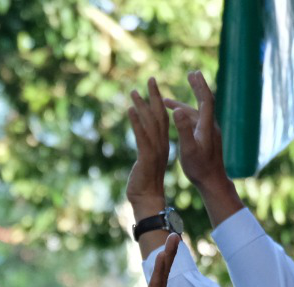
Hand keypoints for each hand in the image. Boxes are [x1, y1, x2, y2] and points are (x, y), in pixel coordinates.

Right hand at [118, 233, 177, 286]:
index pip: (158, 283)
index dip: (160, 267)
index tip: (164, 250)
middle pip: (164, 273)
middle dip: (169, 254)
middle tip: (174, 235)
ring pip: (163, 274)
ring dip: (167, 256)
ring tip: (172, 239)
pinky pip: (158, 278)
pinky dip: (161, 265)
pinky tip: (163, 257)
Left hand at [125, 77, 170, 209]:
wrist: (147, 200)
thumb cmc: (145, 184)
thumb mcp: (146, 162)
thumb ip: (147, 150)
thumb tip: (143, 144)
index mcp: (162, 144)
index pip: (163, 118)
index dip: (159, 102)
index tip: (154, 87)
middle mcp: (161, 144)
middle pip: (159, 115)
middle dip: (154, 96)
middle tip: (150, 78)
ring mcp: (155, 150)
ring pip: (150, 123)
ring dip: (142, 106)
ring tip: (134, 91)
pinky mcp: (146, 157)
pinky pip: (142, 136)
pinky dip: (136, 122)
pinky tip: (130, 110)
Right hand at [164, 70, 226, 189]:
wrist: (212, 181)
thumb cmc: (199, 168)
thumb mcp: (188, 149)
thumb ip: (183, 129)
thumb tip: (177, 110)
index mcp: (207, 126)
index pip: (206, 100)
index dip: (200, 86)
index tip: (193, 74)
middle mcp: (210, 126)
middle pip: (205, 101)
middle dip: (197, 87)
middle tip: (191, 74)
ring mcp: (208, 133)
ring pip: (196, 113)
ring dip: (183, 105)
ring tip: (165, 102)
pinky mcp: (205, 139)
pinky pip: (194, 122)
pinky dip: (184, 116)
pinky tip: (174, 120)